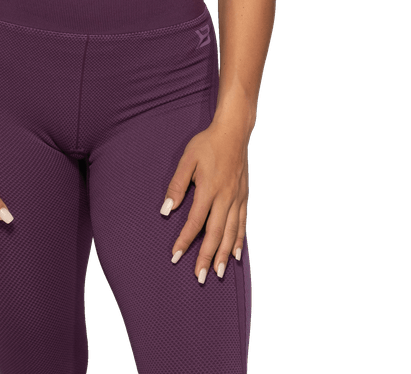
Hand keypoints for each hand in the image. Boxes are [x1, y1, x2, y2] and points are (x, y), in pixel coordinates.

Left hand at [159, 122, 248, 282]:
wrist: (234, 132)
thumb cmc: (207, 144)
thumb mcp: (187, 159)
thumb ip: (177, 184)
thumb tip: (166, 209)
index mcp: (209, 189)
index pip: (195, 221)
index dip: (185, 241)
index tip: (176, 257)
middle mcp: (225, 197)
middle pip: (215, 233)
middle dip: (207, 257)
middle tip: (199, 277)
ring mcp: (237, 198)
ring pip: (231, 232)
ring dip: (224, 254)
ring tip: (218, 274)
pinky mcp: (244, 197)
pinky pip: (243, 223)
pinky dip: (239, 241)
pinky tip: (237, 255)